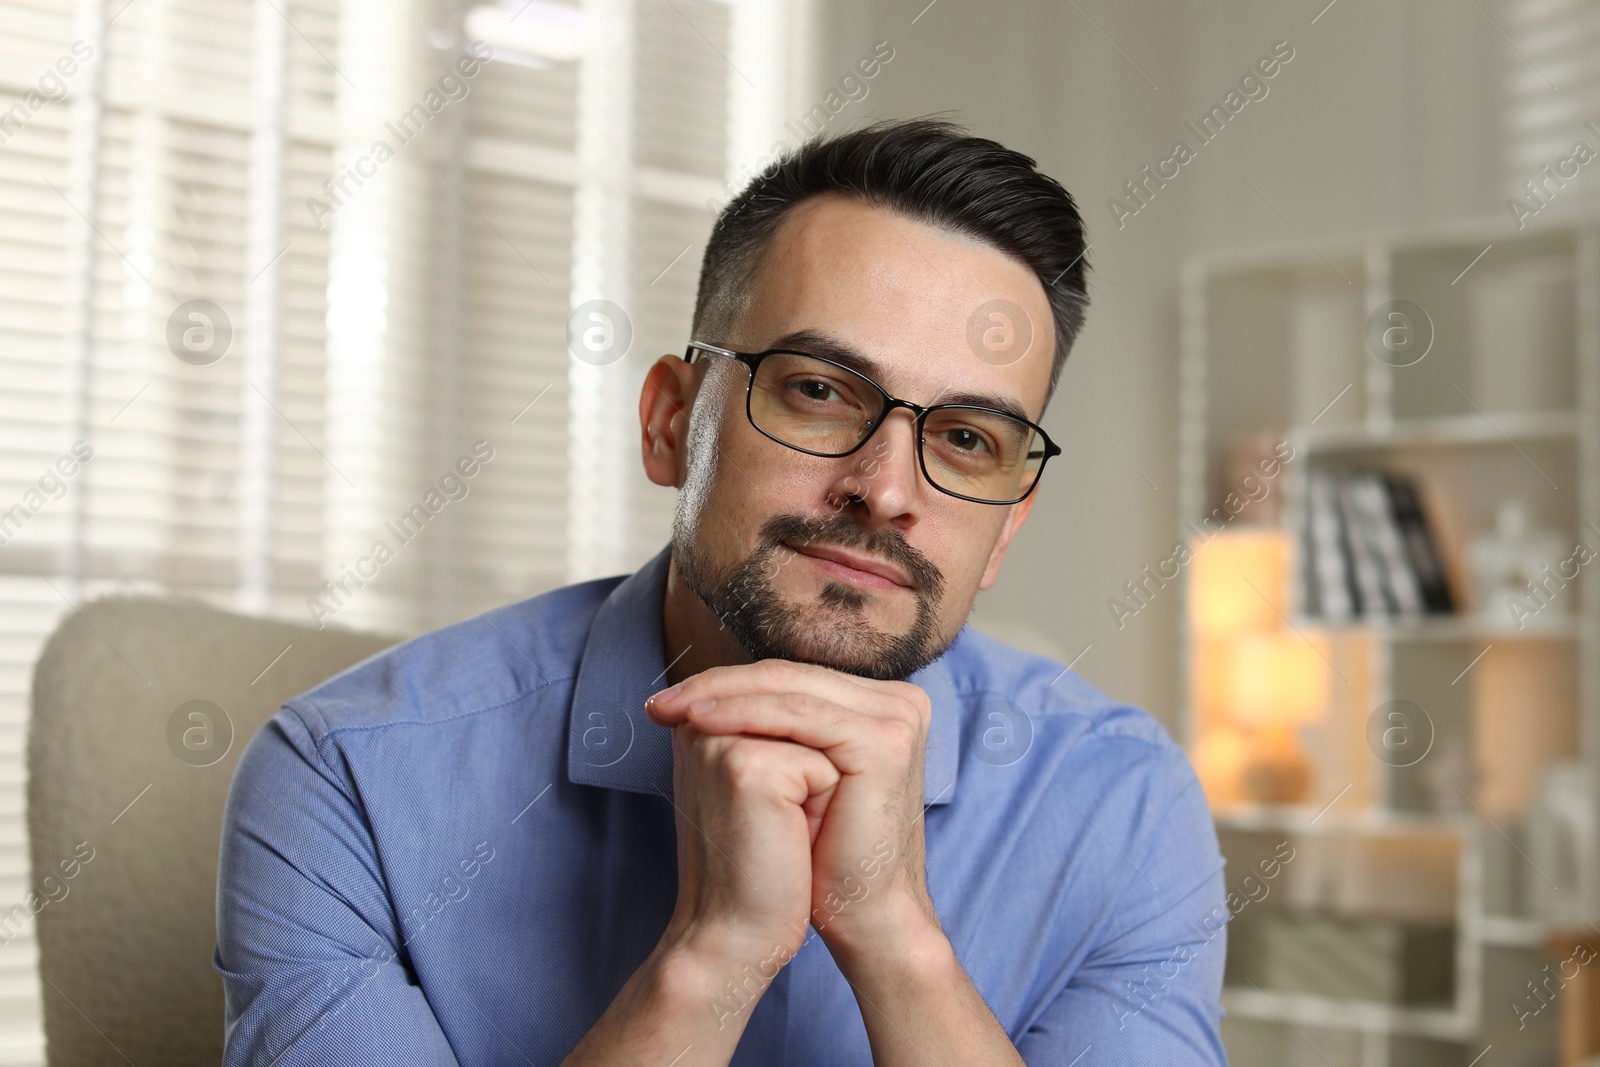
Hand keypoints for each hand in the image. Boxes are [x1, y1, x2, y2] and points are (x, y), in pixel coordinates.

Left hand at [647, 661, 938, 961]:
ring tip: (672, 708)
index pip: (791, 677)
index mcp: (880, 703)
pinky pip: (800, 715)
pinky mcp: (884, 741)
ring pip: (790, 688)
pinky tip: (701, 721)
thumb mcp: (791, 776)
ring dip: (722, 695)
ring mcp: (897, 717)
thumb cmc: (821, 854)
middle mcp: (899, 701)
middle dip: (716, 685)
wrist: (860, 915)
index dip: (725, 684)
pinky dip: (745, 714)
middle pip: (789, 676)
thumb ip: (770, 727)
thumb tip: (702, 691)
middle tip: (660, 702)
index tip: (666, 702)